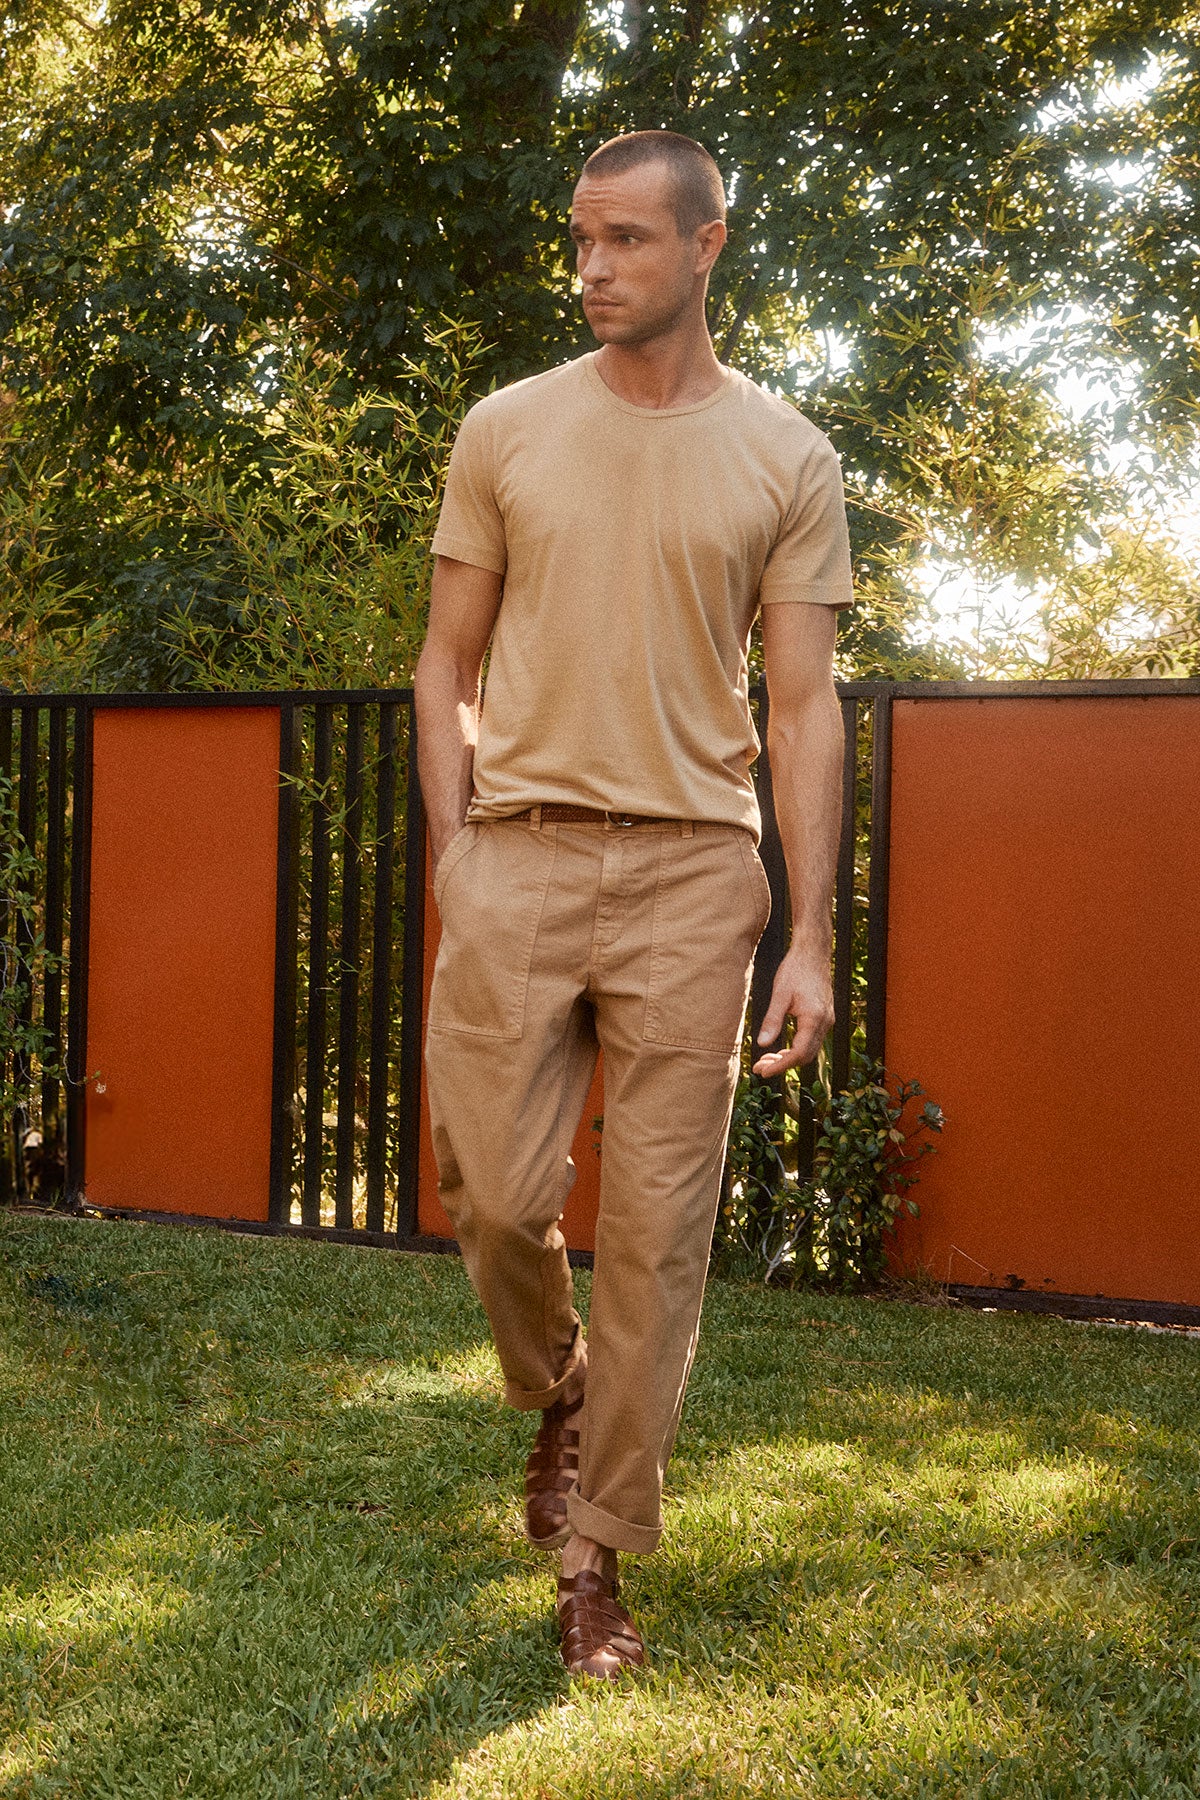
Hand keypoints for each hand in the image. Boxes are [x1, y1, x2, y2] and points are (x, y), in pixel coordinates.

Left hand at [751, 946, 833, 1077]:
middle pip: (805, 1056)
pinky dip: (796, 1048)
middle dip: (782, 1065)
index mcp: (814, 1019)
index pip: (798, 1053)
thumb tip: (762, 1044)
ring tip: (766, 1060)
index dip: (780, 1066)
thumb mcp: (780, 994)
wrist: (813, 953)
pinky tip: (780, 1049)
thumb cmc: (795, 969)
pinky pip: (811, 1041)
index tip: (762, 1071)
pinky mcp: (825, 1017)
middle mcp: (825, 1023)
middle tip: (759, 1068)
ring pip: (809, 1050)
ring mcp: (827, 1020)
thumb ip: (772, 1020)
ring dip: (788, 1058)